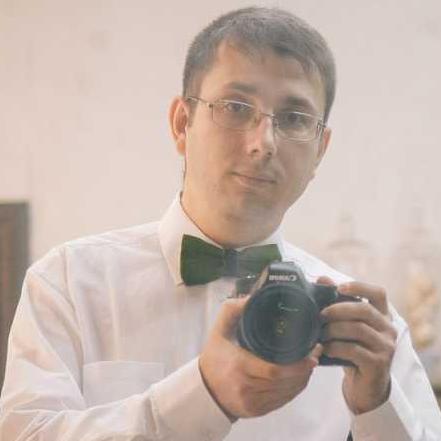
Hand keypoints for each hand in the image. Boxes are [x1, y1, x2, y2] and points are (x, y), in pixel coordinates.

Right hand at [199, 297, 321, 419]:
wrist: (205, 389)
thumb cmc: (214, 357)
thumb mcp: (218, 330)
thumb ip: (232, 310)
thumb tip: (252, 297)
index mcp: (239, 367)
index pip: (274, 370)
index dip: (296, 365)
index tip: (310, 353)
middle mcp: (247, 388)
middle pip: (284, 382)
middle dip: (304, 369)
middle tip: (315, 353)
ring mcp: (253, 403)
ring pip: (287, 393)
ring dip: (302, 378)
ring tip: (310, 362)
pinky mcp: (258, 411)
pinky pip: (283, 400)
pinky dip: (295, 388)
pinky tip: (300, 376)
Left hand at [318, 277, 397, 413]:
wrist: (364, 385)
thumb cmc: (354, 349)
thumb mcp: (347, 326)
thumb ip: (337, 303)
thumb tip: (322, 279)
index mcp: (382, 315)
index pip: (378, 293)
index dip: (359, 286)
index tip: (339, 287)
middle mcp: (388, 329)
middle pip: (364, 310)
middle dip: (338, 309)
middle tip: (320, 314)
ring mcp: (386, 347)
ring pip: (358, 329)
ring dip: (334, 329)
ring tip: (319, 334)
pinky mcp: (378, 364)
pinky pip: (354, 350)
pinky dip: (335, 347)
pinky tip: (325, 349)